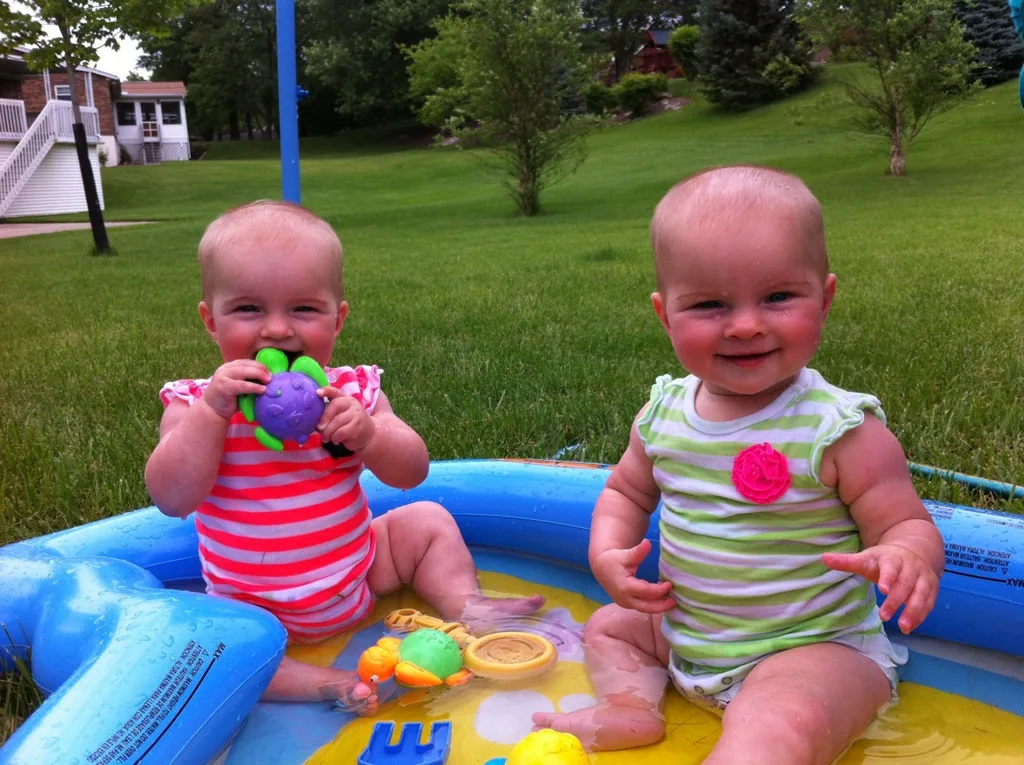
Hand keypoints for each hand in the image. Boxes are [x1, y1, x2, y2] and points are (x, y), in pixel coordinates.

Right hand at [201, 359, 269, 419]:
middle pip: (246, 365)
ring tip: (269, 381)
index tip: (271, 371)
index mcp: (230, 367)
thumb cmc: (230, 399)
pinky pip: (242, 385)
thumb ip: (249, 380)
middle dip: (261, 369)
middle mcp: (225, 369)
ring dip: (258, 375)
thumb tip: (269, 378)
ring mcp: (223, 377)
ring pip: (244, 372)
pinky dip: (253, 387)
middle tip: (271, 377)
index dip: (260, 365)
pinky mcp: (223, 387)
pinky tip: (262, 390)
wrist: (213, 411)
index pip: (247, 362)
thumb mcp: (240, 386)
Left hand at [317, 387, 376, 450]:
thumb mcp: (340, 414)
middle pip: (335, 406)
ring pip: (336, 422)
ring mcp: (356, 415)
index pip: (336, 392)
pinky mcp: (357, 428)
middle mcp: (352, 404)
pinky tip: (336, 440)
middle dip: (324, 418)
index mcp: (345, 399)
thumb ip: (329, 412)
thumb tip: (314, 420)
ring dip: (328, 432)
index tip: (317, 393)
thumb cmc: (348, 423)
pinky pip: (340, 433)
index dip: (327, 391)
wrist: (368, 433)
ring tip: (326, 437)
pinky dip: (334, 438)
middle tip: (319, 429)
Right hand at [592, 539, 673, 613]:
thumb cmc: (614, 559)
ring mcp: (625, 603)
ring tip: (671, 599)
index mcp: (625, 587)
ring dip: (658, 606)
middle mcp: (625, 598)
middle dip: (662, 606)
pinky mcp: (627, 604)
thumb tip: (648, 542)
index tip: (670, 584)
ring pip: (645, 609)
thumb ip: (638, 551)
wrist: (601, 568)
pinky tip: (661, 597)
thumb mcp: (625, 554)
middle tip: (675, 601)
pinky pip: (642, 606)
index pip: (646, 592)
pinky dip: (652, 604)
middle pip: (647, 607)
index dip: (660, 590)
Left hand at [823, 544, 938, 633]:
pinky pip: (929, 603)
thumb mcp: (866, 558)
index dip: (888, 578)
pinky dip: (921, 615)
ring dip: (913, 611)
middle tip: (884, 616)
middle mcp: (910, 568)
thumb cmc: (884, 559)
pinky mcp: (931, 588)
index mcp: (892, 558)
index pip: (891, 568)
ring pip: (920, 595)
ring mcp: (923, 578)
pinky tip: (911, 627)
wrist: (913, 550)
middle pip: (905, 584)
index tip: (882, 589)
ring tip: (903, 627)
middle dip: (896, 601)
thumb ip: (846, 561)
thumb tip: (823, 558)